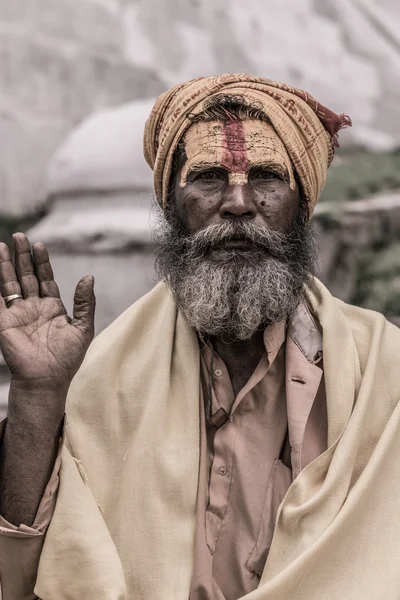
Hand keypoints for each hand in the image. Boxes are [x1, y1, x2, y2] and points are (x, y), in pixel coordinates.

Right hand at [0, 233, 94, 391]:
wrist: (47, 379)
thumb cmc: (67, 359)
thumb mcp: (83, 328)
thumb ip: (85, 302)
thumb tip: (89, 277)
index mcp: (52, 308)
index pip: (46, 279)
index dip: (42, 263)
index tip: (39, 245)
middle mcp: (34, 308)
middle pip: (27, 276)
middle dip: (23, 257)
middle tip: (20, 236)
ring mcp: (18, 314)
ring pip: (10, 283)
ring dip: (6, 265)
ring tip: (4, 245)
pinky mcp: (4, 322)